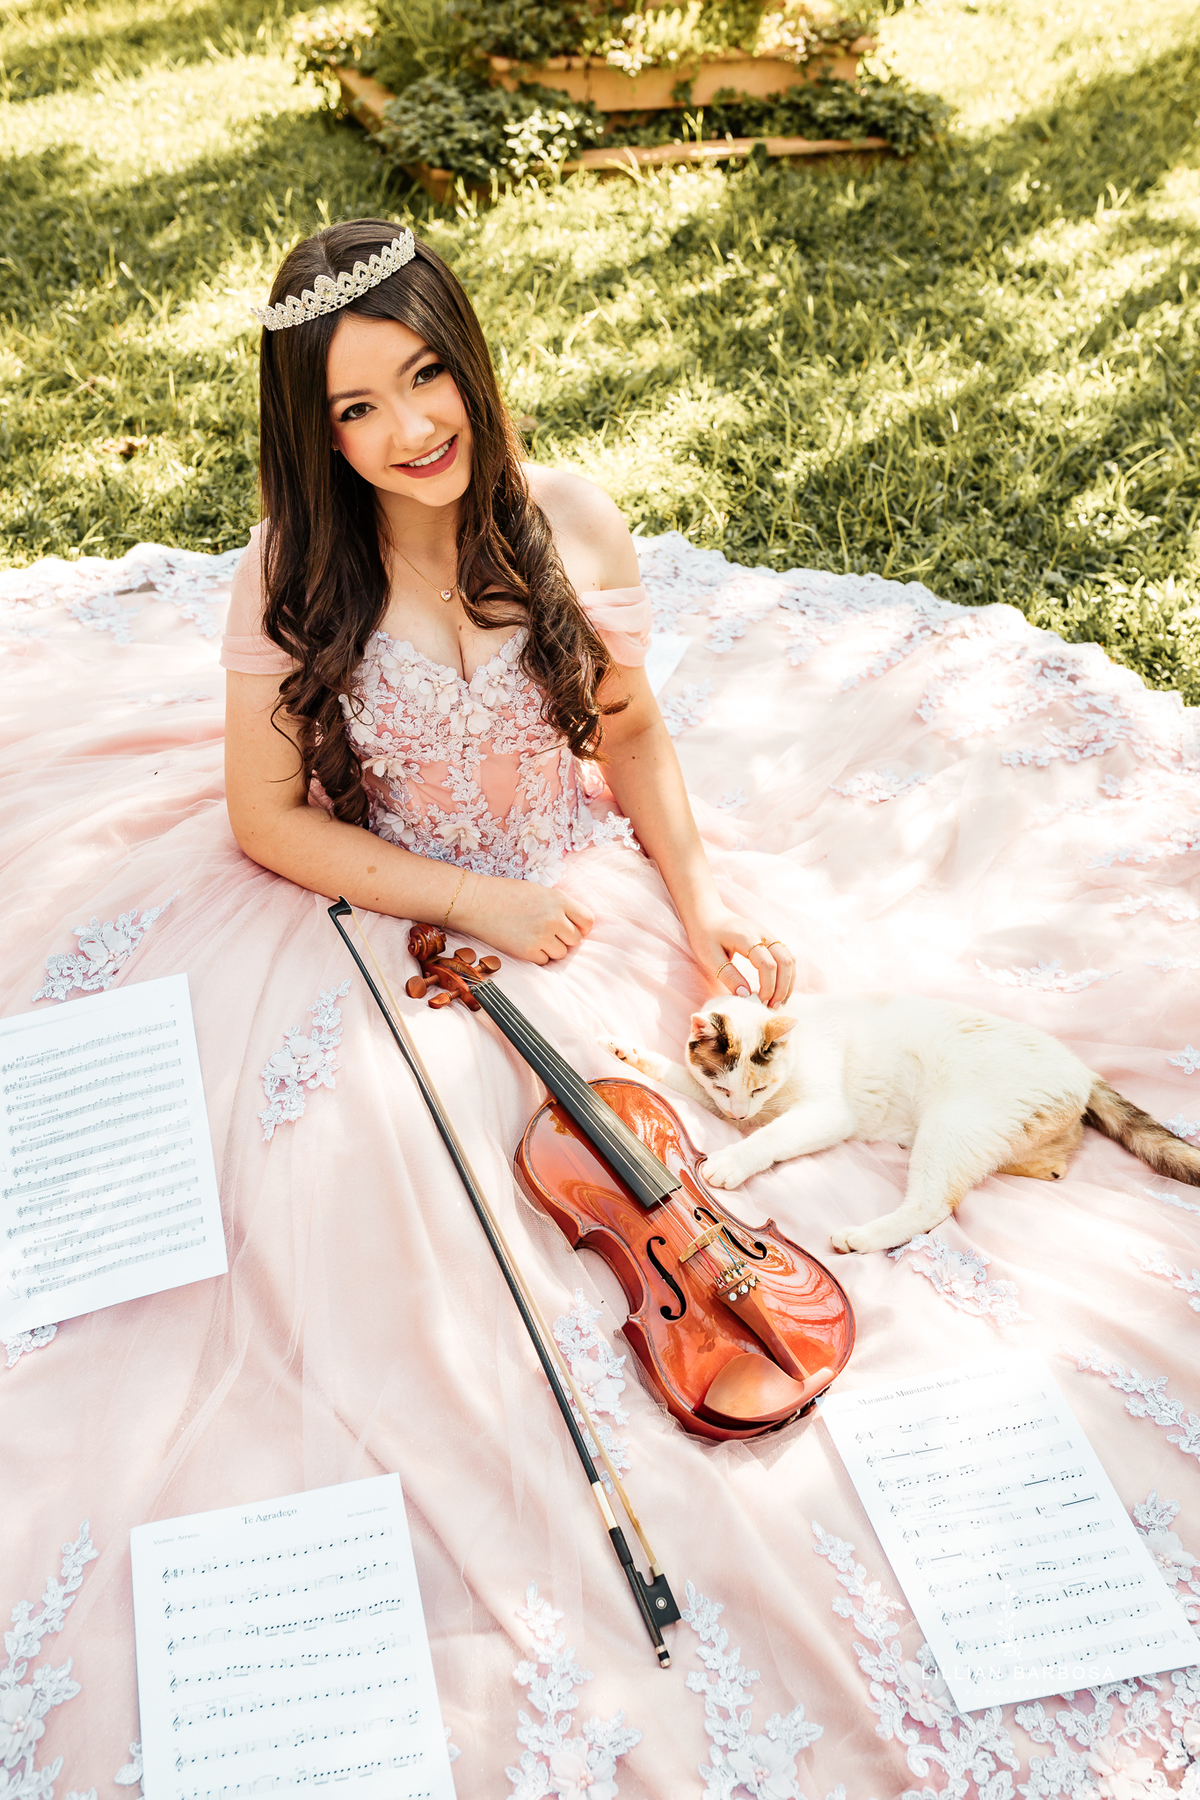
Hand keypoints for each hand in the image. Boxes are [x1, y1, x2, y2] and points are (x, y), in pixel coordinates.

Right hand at [459, 874, 594, 963]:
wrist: (476, 902)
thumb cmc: (505, 894)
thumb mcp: (539, 892)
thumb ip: (559, 906)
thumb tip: (576, 925)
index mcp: (559, 900)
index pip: (588, 921)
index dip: (581, 927)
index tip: (572, 928)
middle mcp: (554, 918)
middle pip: (576, 939)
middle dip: (564, 938)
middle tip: (547, 932)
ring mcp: (541, 936)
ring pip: (561, 953)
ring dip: (551, 948)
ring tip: (533, 936)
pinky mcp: (527, 951)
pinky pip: (544, 961)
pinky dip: (536, 956)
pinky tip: (523, 943)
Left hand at [686, 910, 795, 1008]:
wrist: (707, 915)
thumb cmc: (705, 936)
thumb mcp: (710, 958)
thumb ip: (728, 976)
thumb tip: (745, 995)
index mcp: (746, 937)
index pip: (767, 965)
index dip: (767, 986)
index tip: (759, 1002)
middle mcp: (762, 933)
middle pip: (785, 961)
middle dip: (782, 987)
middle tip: (772, 1006)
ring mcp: (769, 935)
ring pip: (790, 959)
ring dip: (788, 982)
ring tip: (778, 1001)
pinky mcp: (770, 939)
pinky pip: (786, 957)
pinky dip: (786, 974)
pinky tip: (779, 989)